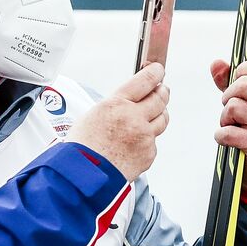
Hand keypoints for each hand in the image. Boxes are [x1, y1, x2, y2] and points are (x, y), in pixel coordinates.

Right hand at [68, 62, 168, 180]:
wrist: (85, 175)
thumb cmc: (84, 146)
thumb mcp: (94, 114)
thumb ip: (116, 105)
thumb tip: (130, 101)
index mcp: (117, 104)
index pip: (144, 81)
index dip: (155, 73)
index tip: (159, 70)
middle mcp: (134, 118)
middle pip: (160, 98)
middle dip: (162, 92)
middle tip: (161, 90)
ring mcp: (144, 136)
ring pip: (162, 119)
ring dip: (160, 113)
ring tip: (154, 113)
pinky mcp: (149, 153)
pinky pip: (153, 141)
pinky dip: (148, 139)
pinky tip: (136, 142)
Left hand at [210, 58, 246, 193]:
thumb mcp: (245, 106)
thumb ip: (229, 83)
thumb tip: (216, 63)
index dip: (245, 71)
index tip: (236, 85)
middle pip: (243, 85)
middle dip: (227, 98)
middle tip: (231, 113)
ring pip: (234, 107)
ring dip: (224, 120)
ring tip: (232, 128)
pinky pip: (229, 132)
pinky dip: (221, 137)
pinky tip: (229, 142)